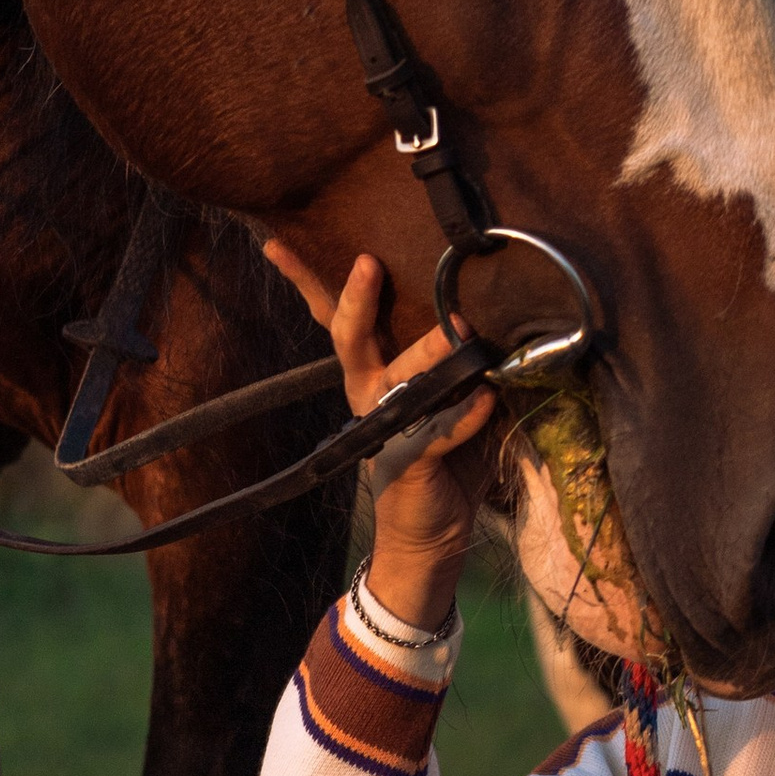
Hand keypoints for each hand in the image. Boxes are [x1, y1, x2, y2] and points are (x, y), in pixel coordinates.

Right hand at [263, 239, 496, 632]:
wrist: (435, 532)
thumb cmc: (446, 455)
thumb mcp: (455, 398)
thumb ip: (465, 361)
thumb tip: (496, 312)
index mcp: (373, 373)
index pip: (338, 320)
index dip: (309, 281)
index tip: (278, 243)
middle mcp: (370, 394)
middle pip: (350, 339)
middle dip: (355, 301)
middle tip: (366, 265)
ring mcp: (384, 428)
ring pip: (400, 379)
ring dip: (431, 352)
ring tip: (462, 329)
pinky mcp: (409, 460)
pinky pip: (437, 432)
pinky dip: (465, 416)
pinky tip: (486, 401)